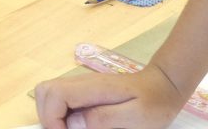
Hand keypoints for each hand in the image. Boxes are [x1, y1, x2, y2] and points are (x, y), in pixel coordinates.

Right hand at [34, 66, 187, 128]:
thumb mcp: (135, 117)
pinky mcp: (83, 92)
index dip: (51, 119)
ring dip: (51, 115)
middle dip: (47, 117)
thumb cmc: (153, 102)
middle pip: (44, 92)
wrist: (164, 86)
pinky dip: (59, 114)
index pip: (53, 96)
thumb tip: (73, 125)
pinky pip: (60, 99)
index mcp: (91, 88)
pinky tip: (75, 126)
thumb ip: (103, 118)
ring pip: (48, 94)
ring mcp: (80, 86)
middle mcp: (80, 83)